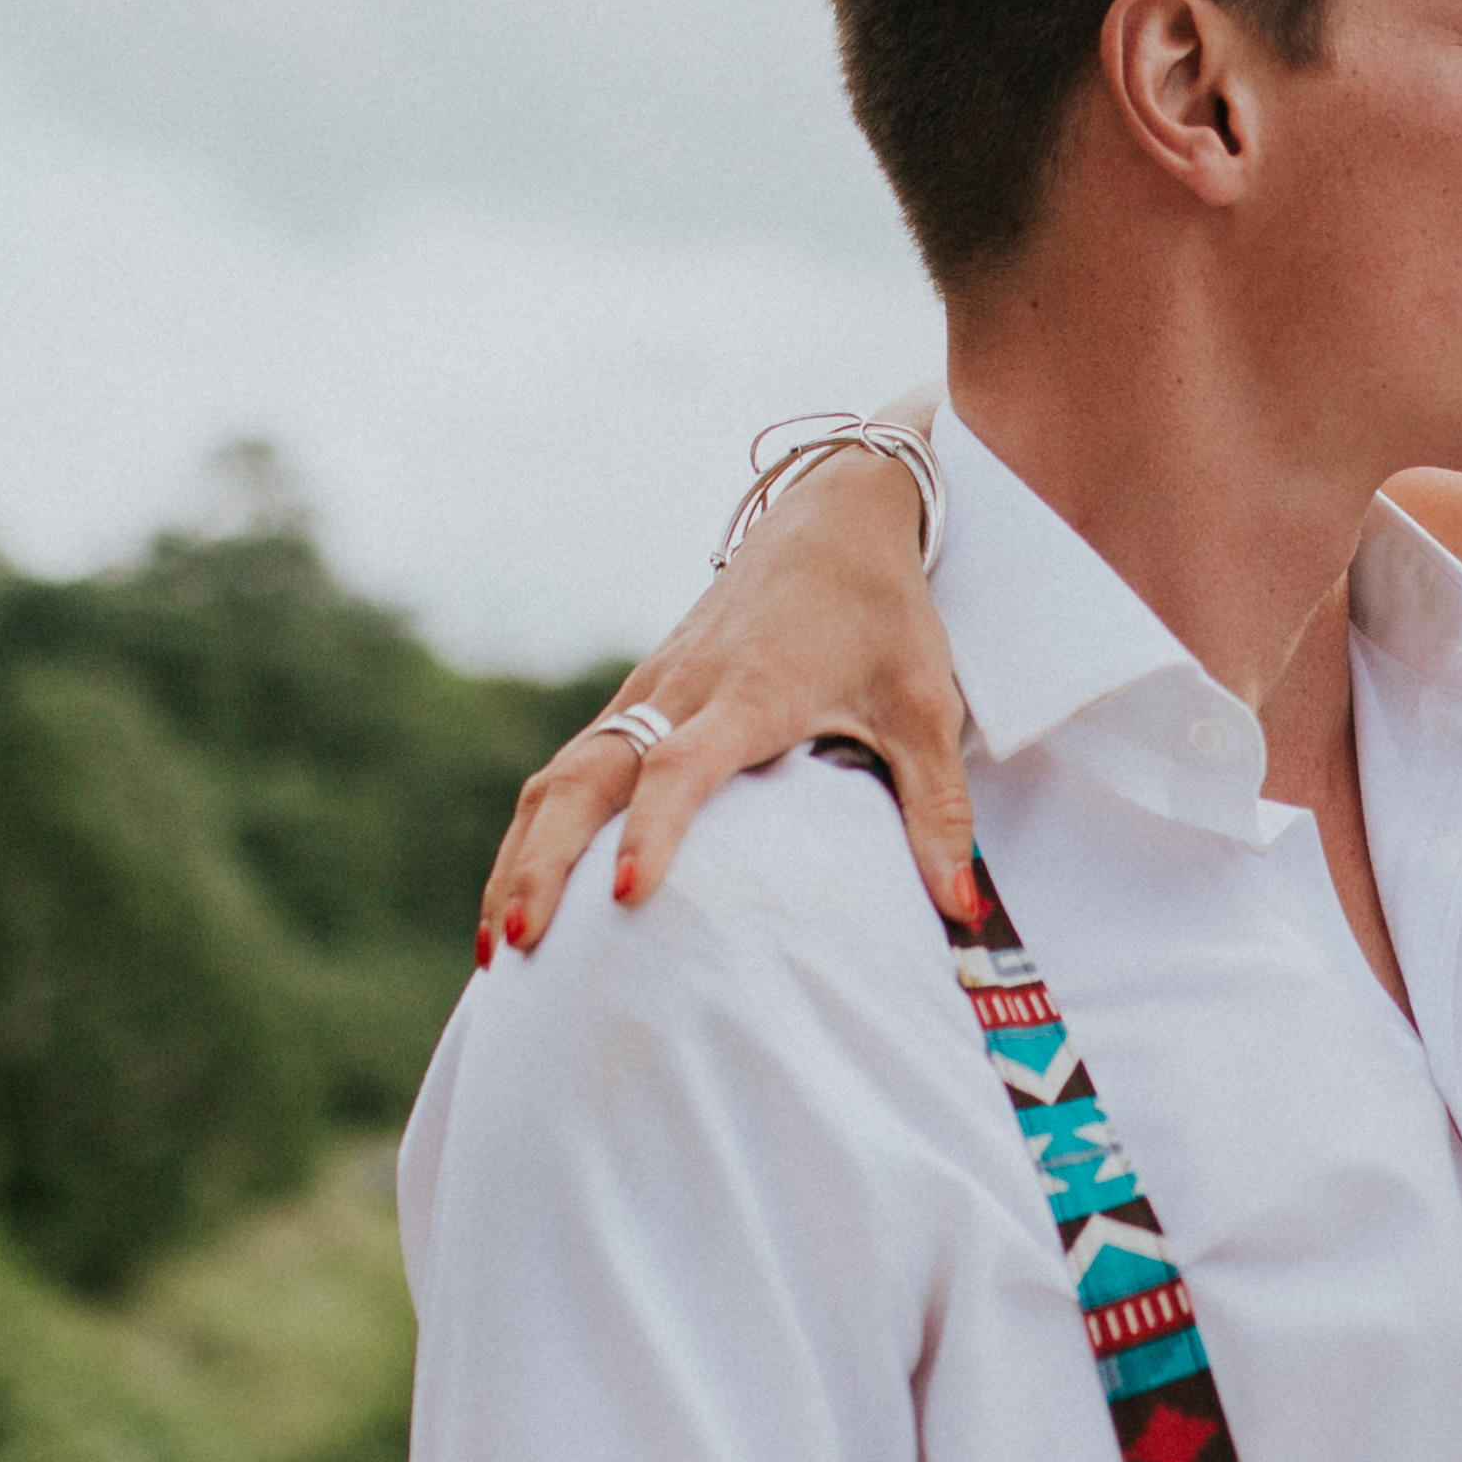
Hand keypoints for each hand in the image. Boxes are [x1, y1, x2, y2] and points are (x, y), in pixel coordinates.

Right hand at [478, 430, 974, 949]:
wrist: (836, 515)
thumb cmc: (885, 612)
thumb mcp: (927, 708)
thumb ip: (938, 811)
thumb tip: (962, 910)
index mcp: (749, 691)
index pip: (682, 766)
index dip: (654, 830)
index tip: (627, 895)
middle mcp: (681, 689)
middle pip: (586, 778)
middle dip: (543, 864)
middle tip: (520, 946)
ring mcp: (649, 689)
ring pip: (560, 776)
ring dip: (521, 857)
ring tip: (499, 946)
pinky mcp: (639, 693)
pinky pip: (569, 766)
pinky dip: (536, 830)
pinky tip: (522, 891)